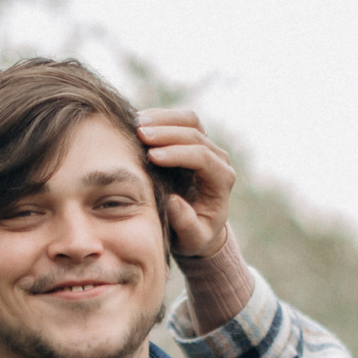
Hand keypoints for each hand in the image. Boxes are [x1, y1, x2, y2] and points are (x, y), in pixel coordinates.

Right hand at [135, 106, 235, 258]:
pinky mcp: (192, 139)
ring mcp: (206, 146)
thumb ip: (186, 224)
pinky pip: (178, 120)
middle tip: (139, 135)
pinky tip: (136, 122)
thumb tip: (173, 202)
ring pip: (189, 120)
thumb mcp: (192, 239)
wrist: (196, 226)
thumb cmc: (193, 235)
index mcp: (221, 181)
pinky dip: (158, 118)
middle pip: (196, 133)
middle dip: (166, 132)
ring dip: (162, 119)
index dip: (178, 154)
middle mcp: (218, 159)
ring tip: (136, 124)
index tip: (152, 156)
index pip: (203, 158)